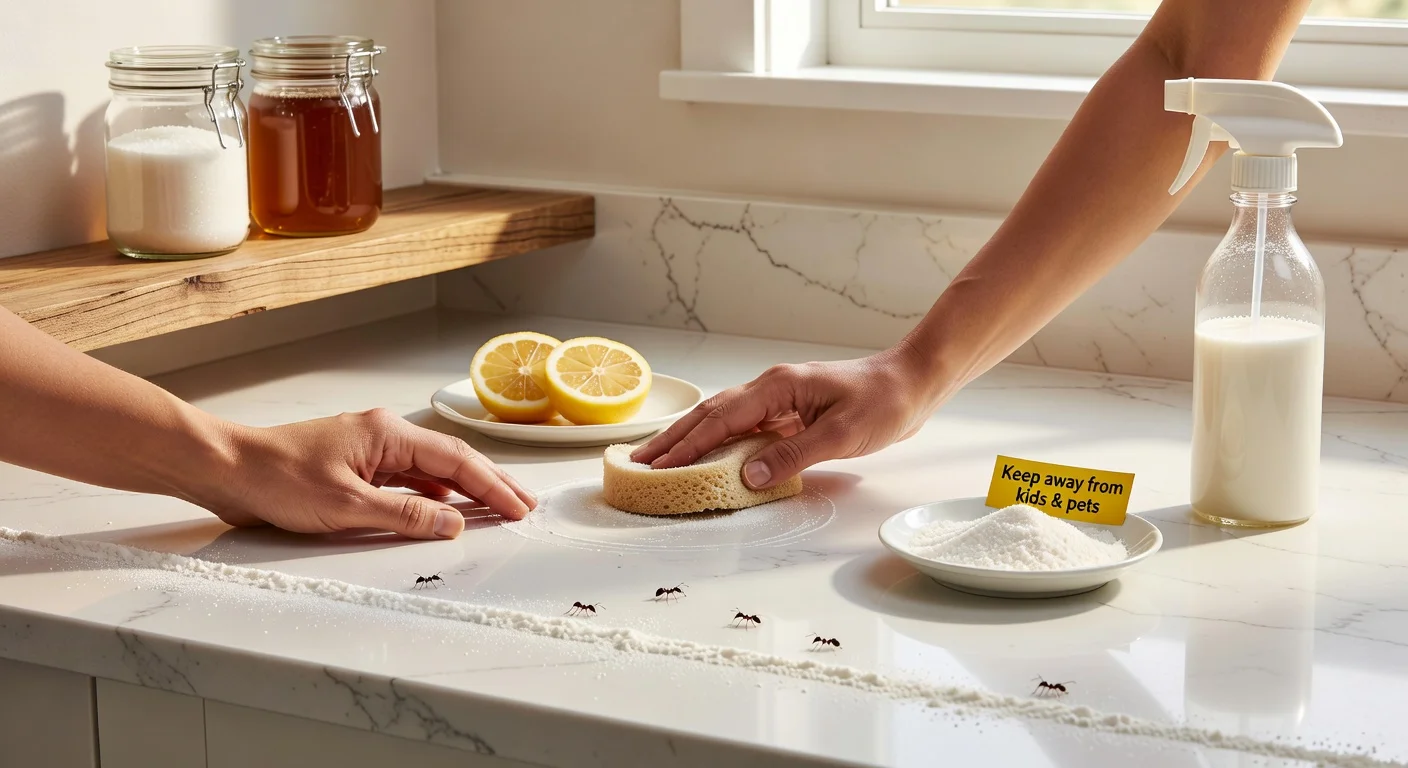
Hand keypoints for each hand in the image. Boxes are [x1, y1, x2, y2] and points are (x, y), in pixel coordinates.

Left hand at [197, 408, 534, 538]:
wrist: (226, 468)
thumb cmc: (276, 478)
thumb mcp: (347, 506)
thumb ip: (405, 516)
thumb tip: (453, 523)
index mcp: (387, 434)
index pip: (455, 461)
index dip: (491, 486)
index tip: (518, 507)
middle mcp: (382, 434)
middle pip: (450, 459)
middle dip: (489, 482)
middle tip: (523, 504)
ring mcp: (367, 448)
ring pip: (429, 468)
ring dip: (463, 489)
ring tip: (494, 506)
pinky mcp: (352, 465)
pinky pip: (405, 477)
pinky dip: (431, 493)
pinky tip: (442, 507)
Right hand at [632, 344, 937, 487]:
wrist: (912, 382)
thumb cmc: (883, 402)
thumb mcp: (841, 435)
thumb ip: (793, 456)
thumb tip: (748, 477)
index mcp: (777, 387)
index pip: (720, 419)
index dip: (686, 444)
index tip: (657, 465)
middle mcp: (771, 389)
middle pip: (710, 415)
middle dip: (673, 440)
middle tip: (638, 464)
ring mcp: (778, 399)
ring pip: (722, 420)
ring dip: (690, 440)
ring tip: (659, 459)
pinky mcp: (788, 411)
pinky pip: (743, 427)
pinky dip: (717, 441)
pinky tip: (706, 455)